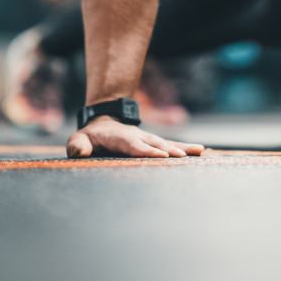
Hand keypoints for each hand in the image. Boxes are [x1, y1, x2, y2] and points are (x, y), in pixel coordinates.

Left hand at [66, 116, 205, 158]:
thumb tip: (80, 151)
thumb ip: (78, 145)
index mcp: (121, 138)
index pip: (134, 146)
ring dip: (182, 148)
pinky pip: (171, 146)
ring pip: (166, 144)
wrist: (103, 123)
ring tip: (200, 152)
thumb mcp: (80, 139)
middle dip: (168, 150)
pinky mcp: (154, 144)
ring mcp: (148, 140)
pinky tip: (202, 151)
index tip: (162, 156)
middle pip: (155, 144)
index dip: (146, 151)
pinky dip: (186, 148)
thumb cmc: (90, 137)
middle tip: (182, 157)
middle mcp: (138, 137)